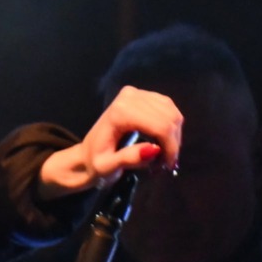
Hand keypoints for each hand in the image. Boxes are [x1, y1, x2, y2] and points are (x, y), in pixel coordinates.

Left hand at [37, 85, 183, 198]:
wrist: (87, 154)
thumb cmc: (95, 163)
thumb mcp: (107, 168)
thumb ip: (128, 159)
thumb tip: (154, 149)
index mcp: (120, 113)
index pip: (160, 126)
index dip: (170, 147)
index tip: (167, 166)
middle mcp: (129, 97)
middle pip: (169, 119)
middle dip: (172, 144)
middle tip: (164, 163)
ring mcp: (137, 93)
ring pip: (172, 114)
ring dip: (174, 136)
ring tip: (162, 155)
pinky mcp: (143, 95)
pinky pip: (169, 109)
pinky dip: (171, 127)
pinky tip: (162, 142)